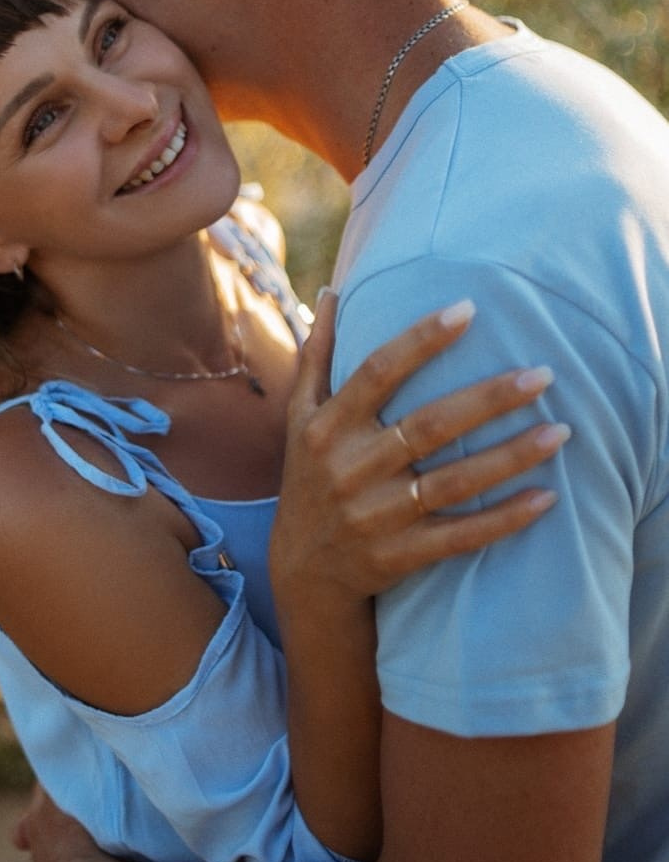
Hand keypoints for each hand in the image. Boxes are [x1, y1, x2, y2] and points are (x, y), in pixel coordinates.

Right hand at [269, 294, 565, 606]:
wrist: (304, 569)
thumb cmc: (311, 475)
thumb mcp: (301, 417)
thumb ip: (318, 356)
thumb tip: (332, 292)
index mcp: (329, 426)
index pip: (378, 371)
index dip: (421, 339)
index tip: (469, 310)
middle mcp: (351, 468)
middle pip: (429, 425)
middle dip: (489, 399)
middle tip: (542, 374)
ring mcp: (378, 515)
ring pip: (455, 482)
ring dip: (511, 457)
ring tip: (561, 431)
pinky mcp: (402, 554)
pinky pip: (461, 535)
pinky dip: (504, 518)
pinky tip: (547, 497)